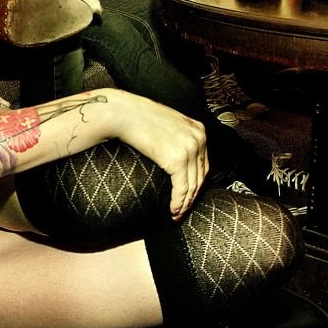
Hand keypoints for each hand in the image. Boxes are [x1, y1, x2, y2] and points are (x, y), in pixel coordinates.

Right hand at [106, 90, 207, 220]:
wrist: (124, 113)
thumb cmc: (139, 117)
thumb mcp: (168, 123)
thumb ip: (178, 136)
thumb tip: (176, 154)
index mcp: (198, 129)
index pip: (203, 163)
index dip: (197, 182)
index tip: (190, 195)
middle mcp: (198, 139)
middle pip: (200, 176)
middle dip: (193, 196)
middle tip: (184, 209)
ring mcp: (189, 149)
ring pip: (192, 185)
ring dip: (185, 204)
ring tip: (177, 214)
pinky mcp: (177, 160)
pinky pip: (182, 189)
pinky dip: (178, 203)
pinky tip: (173, 210)